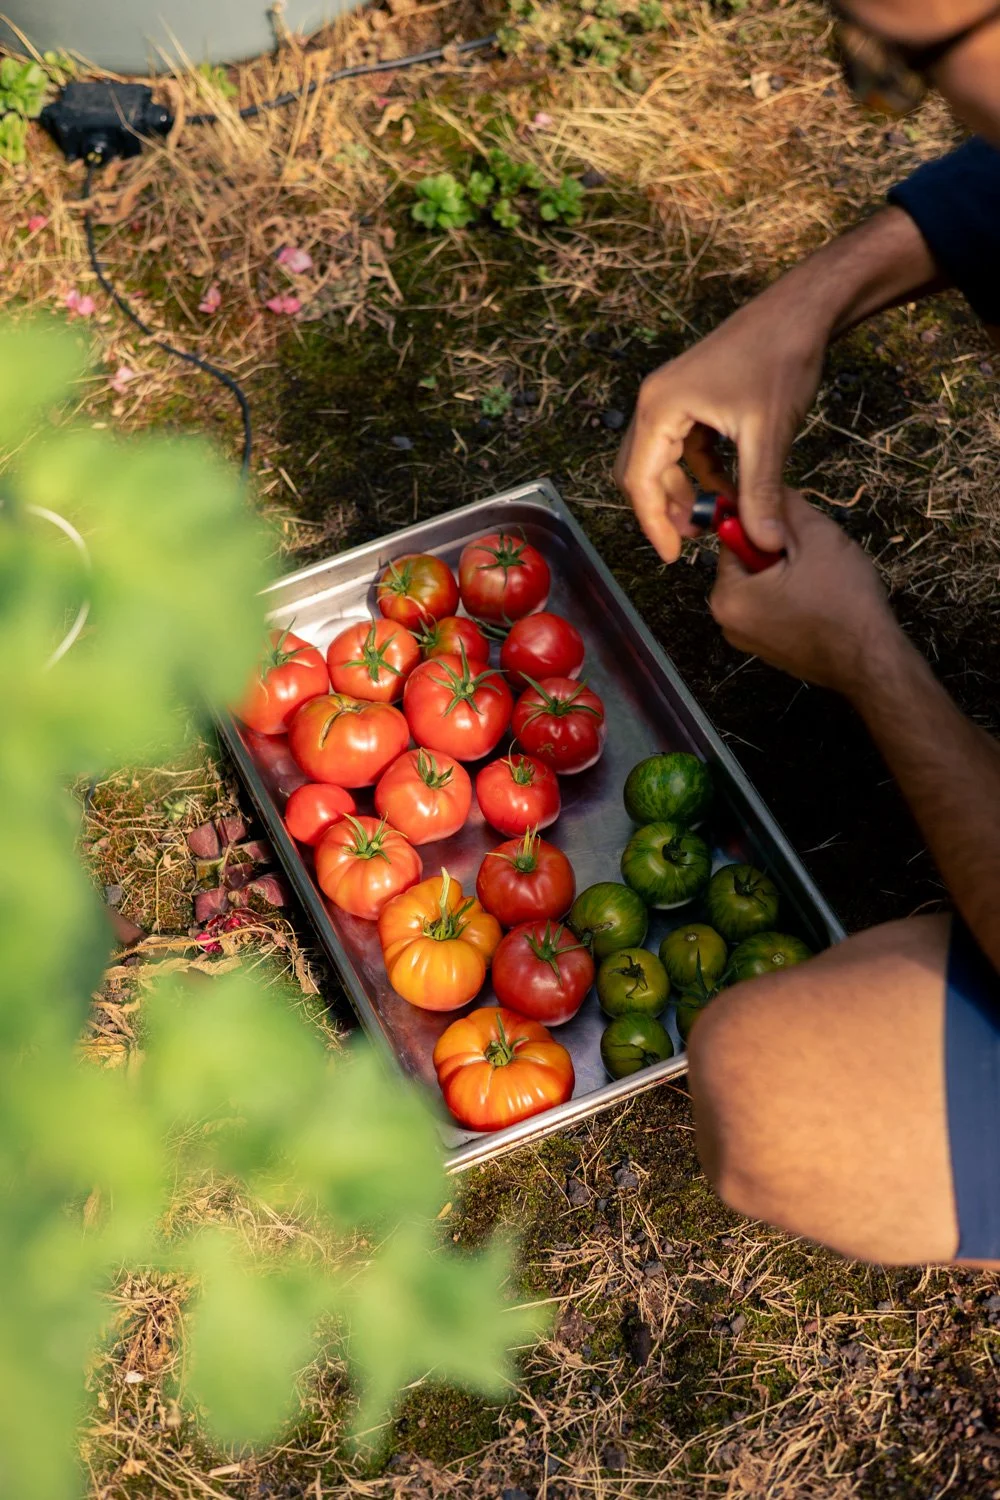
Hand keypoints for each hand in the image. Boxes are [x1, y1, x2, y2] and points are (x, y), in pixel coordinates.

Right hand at [613, 282, 828, 561]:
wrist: (803, 309)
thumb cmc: (780, 357)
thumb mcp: (768, 434)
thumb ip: (760, 493)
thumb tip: (764, 543)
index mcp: (660, 407)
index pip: (639, 480)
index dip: (653, 523)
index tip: (672, 557)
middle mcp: (657, 401)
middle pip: (641, 471)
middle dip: (665, 510)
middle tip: (694, 541)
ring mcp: (674, 398)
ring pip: (662, 461)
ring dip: (684, 493)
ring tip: (715, 519)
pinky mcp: (694, 398)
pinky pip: (685, 447)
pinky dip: (701, 473)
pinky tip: (729, 489)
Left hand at [709, 492, 898, 696]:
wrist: (873, 660)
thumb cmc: (844, 600)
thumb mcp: (817, 536)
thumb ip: (785, 506)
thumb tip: (767, 486)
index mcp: (727, 595)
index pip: (733, 537)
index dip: (768, 526)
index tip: (799, 532)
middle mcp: (727, 622)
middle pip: (747, 562)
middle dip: (780, 553)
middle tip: (816, 558)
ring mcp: (747, 640)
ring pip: (763, 584)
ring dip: (789, 574)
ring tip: (822, 580)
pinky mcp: (768, 650)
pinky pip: (773, 608)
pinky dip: (792, 597)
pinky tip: (820, 601)